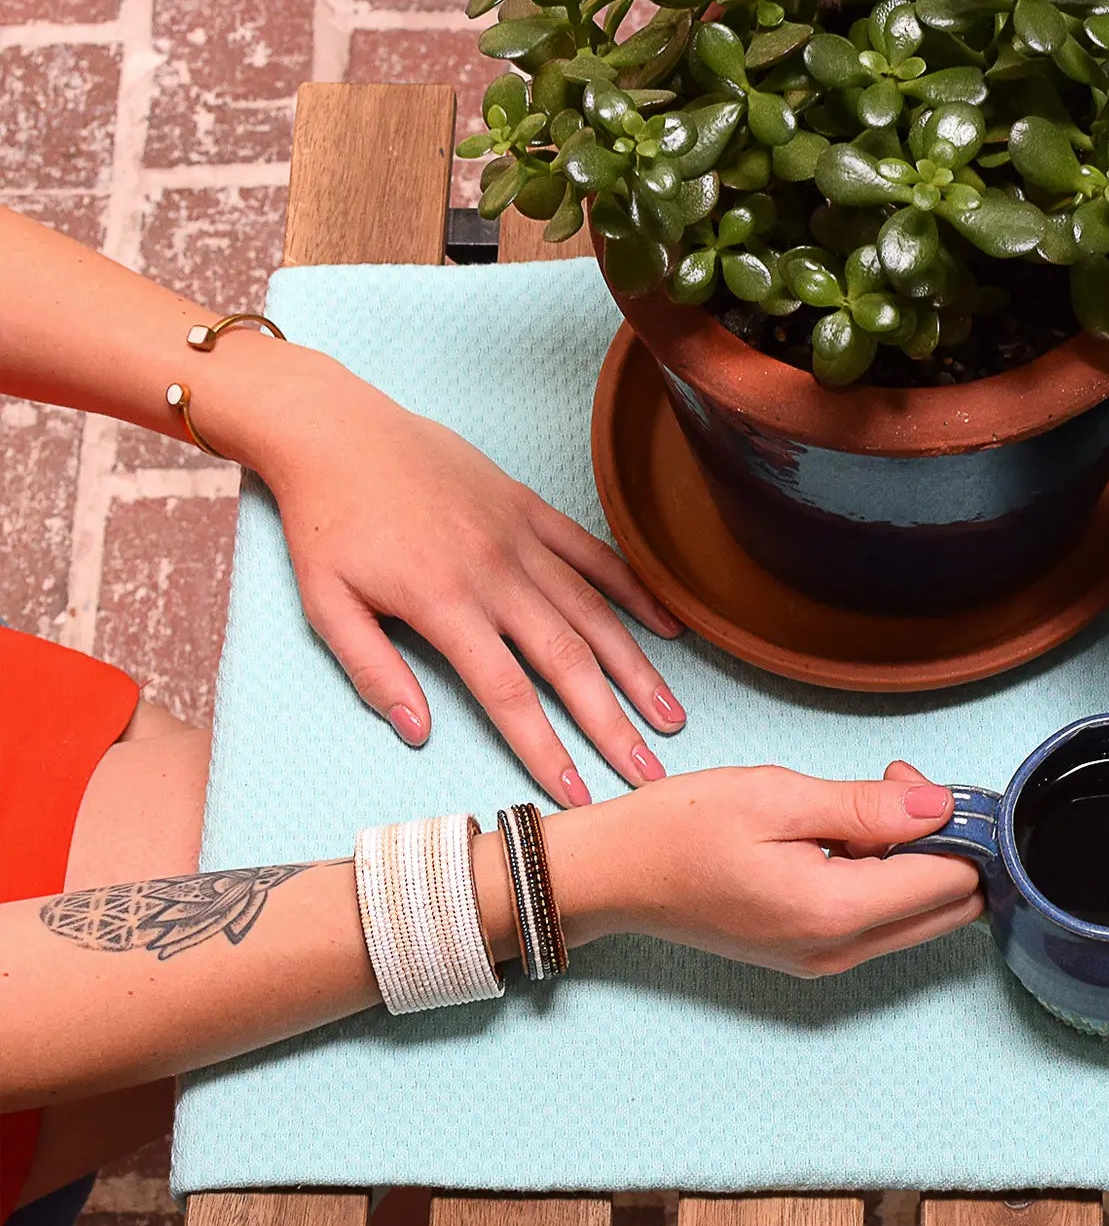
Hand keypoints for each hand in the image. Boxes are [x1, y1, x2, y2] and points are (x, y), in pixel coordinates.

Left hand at [256, 362, 684, 806]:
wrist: (337, 430)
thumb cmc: (326, 523)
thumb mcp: (324, 604)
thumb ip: (373, 671)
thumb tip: (418, 734)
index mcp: (443, 603)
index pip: (508, 693)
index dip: (546, 748)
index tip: (578, 794)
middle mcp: (494, 571)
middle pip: (568, 660)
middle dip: (612, 722)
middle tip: (648, 771)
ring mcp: (518, 536)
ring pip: (593, 611)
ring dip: (635, 667)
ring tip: (668, 715)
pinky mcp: (528, 507)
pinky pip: (592, 552)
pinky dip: (632, 590)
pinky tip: (666, 626)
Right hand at [548, 763, 983, 976]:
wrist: (615, 875)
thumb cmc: (680, 830)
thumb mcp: (775, 797)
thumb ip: (866, 807)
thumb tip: (942, 807)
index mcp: (836, 911)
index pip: (952, 880)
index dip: (955, 825)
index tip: (914, 781)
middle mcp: (841, 950)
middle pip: (950, 908)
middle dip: (943, 843)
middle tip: (890, 788)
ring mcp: (826, 959)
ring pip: (919, 913)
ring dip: (912, 857)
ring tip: (858, 803)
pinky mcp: (810, 953)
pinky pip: (879, 918)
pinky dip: (882, 875)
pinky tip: (840, 834)